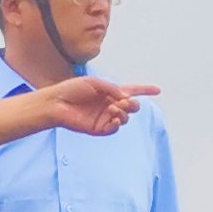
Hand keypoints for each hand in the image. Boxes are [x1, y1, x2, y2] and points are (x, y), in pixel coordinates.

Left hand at [40, 77, 159, 136]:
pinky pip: (115, 128)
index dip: (145, 90)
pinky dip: (118, 123)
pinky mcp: (98, 129)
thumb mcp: (93, 82)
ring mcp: (105, 118)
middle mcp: (109, 105)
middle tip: (125, 102)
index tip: (158, 90)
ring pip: (126, 118)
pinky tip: (114, 117)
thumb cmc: (71, 90)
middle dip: (133, 104)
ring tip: (113, 108)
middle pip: (132, 106)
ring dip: (124, 112)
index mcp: (109, 92)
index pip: (131, 91)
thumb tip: (126, 97)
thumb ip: (111, 88)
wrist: (55, 103)